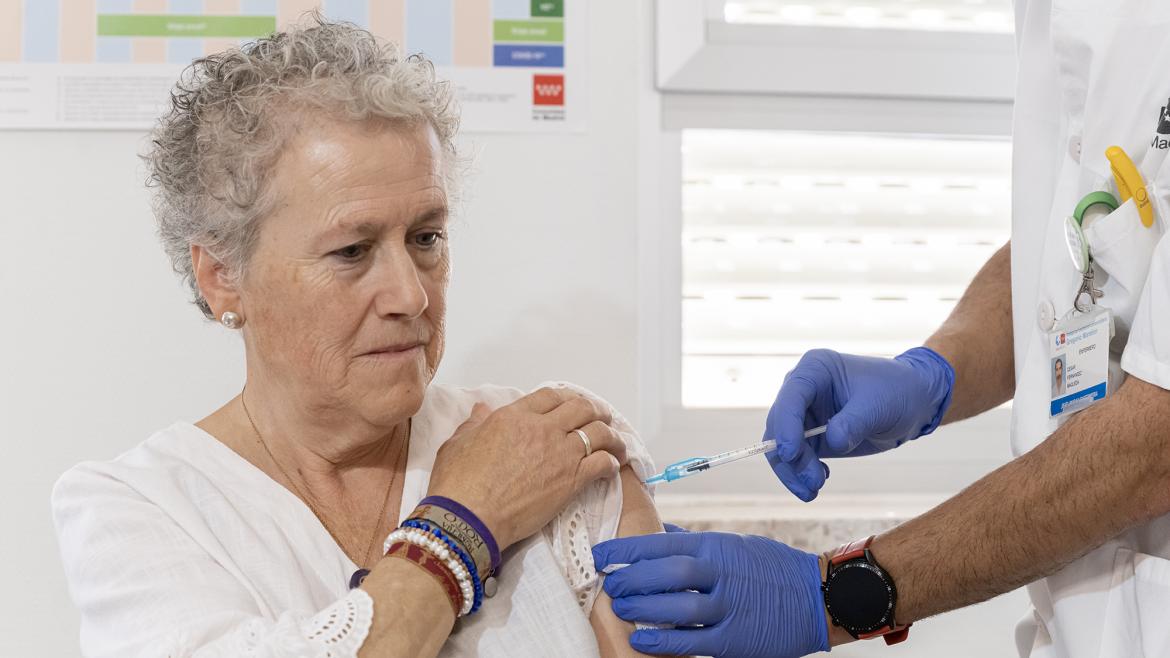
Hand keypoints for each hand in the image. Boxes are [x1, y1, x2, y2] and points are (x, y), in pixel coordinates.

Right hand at [428, 388, 628, 549]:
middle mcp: (542, 428)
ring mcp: (560, 453)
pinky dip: (612, 461)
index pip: (550, 396)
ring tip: (616, 443)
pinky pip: (603, 462)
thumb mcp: (457, 443)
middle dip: (596, 411)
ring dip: (612, 436)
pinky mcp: (571, 480)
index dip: (567, 398)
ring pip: (599, 433)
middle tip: (602, 419)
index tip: (573, 405)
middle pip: (582, 408)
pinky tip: (613, 466)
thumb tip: (481, 409)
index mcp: (514, 416)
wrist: (468, 518)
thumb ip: (474, 423)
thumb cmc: (457, 482)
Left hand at [593, 531, 827, 656]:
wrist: (815, 597)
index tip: (602, 556)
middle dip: (631, 579)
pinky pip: (692, 641)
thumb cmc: (770, 567)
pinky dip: (663, 641)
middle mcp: (721, 573)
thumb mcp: (733, 543)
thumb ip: (694, 542)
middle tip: (609, 584)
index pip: (662, 543)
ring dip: (642, 608)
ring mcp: (729, 607)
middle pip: (666, 573)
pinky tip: (641, 639)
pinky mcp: (735, 640)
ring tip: (620, 608)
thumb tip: (659, 532)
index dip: (627, 551)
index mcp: (717, 546)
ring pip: (677, 606)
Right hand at [766, 347, 953, 500]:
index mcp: (815, 370)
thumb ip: (853, 423)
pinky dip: (801, 474)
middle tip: (813, 481)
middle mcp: (802, 391)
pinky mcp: (811, 436)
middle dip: (791, 457)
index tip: (790, 454)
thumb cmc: (897, 391)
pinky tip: (820, 480)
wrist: (913, 402)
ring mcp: (804, 414)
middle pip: (779, 425)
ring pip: (781, 447)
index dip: (785, 426)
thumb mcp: (878, 405)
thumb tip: (833, 442)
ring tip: (814, 489)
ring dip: (794, 471)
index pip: (791, 398)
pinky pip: (795, 458)